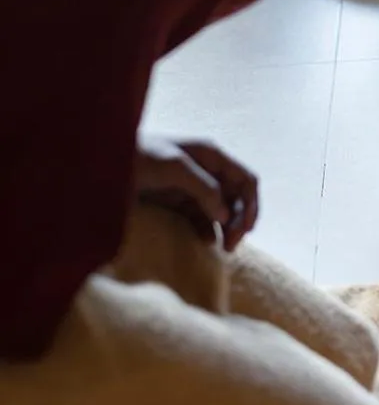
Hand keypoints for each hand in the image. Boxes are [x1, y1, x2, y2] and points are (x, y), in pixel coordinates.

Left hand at [133, 136, 258, 250]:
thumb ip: (204, 188)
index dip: (251, 206)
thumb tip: (226, 215)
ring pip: (221, 210)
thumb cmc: (140, 157)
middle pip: (236, 198)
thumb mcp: (175, 168)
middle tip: (230, 246)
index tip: (245, 232)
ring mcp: (191, 186)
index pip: (246, 181)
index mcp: (212, 156)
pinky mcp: (176, 201)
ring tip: (222, 248)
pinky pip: (201, 218)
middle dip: (239, 221)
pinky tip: (204, 242)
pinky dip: (207, 230)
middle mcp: (207, 170)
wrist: (102, 163)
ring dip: (226, 228)